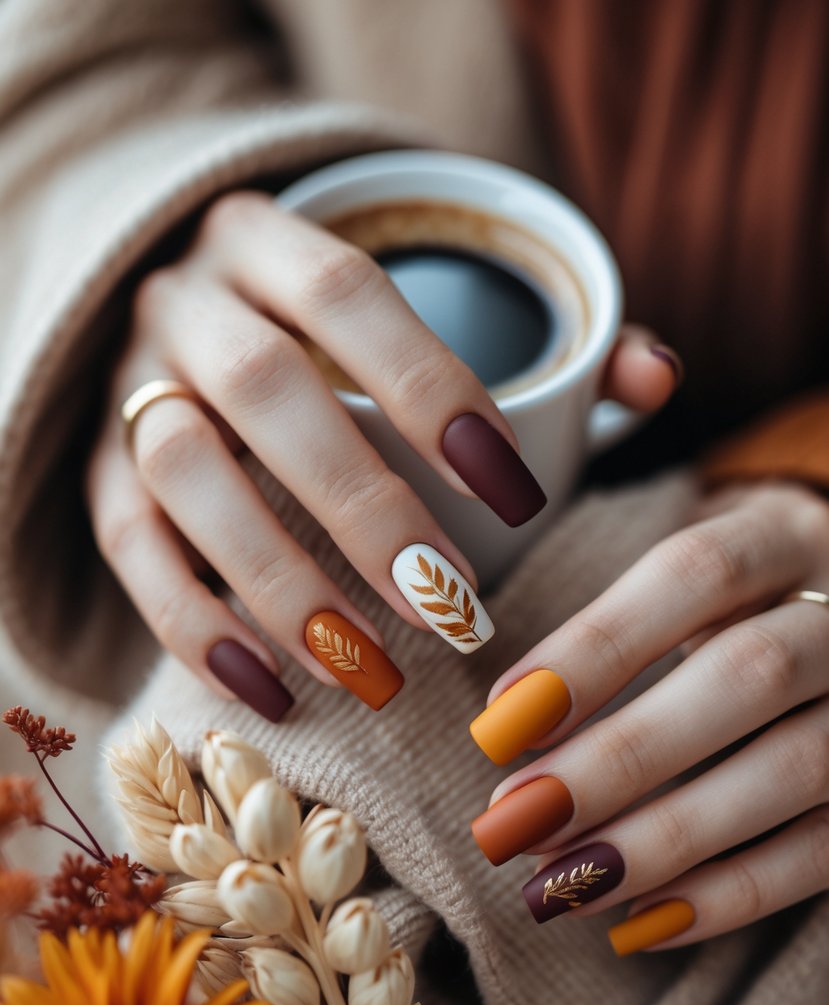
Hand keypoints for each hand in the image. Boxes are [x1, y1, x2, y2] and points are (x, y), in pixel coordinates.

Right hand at [85, 190, 679, 718]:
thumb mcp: (426, 315)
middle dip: (363, 506)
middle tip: (454, 609)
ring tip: (371, 671)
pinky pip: (126, 549)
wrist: (192, 326)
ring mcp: (130, 389)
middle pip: (262, 387)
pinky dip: (193, 624)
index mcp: (270, 242)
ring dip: (278, 579)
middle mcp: (187, 304)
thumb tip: (656, 375)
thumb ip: (553, 347)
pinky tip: (273, 687)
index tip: (516, 493)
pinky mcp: (98, 477)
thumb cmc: (336, 341)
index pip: (347, 296)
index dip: (430, 389)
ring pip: (183, 471)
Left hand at [470, 481, 828, 951]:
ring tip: (561, 883)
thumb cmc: (743, 606)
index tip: (502, 718)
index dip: (594, 646)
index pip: (696, 574)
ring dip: (666, 838)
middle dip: (621, 758)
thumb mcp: (693, 588)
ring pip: (797, 770)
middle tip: (514, 817)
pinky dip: (734, 894)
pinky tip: (641, 922)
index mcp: (786, 539)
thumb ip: (618, 638)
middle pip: (749, 676)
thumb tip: (510, 727)